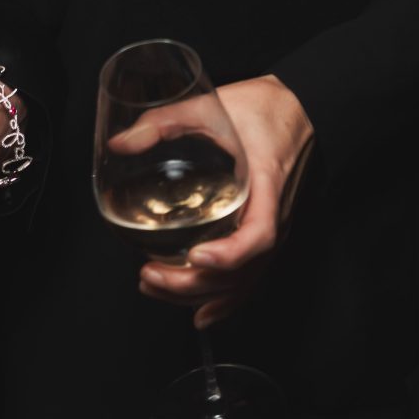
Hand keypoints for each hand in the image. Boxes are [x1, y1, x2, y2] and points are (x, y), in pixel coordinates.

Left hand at [137, 75, 313, 328]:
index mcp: (267, 184)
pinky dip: (226, 300)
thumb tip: (119, 144)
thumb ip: (164, 121)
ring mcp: (274, 228)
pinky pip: (251, 276)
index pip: (259, 234)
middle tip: (149, 274)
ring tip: (155, 287)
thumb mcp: (210, 106)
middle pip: (243, 269)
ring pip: (243, 279)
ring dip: (201, 293)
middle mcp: (276, 216)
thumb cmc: (262, 108)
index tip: (195, 256)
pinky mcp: (267, 233)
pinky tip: (200, 313)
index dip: (229, 254)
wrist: (298, 109)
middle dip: (194, 282)